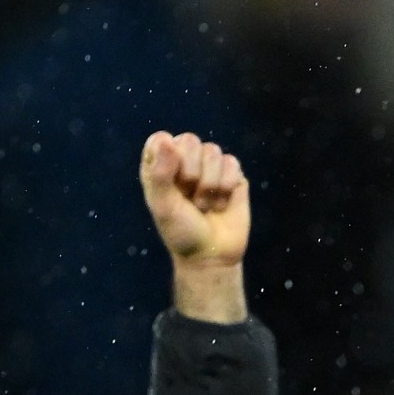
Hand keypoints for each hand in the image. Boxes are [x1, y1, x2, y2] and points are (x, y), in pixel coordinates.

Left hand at [139, 130, 248, 321]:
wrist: (212, 255)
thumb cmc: (181, 231)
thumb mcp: (162, 205)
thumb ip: (161, 173)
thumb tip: (169, 139)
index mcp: (160, 166)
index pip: (160, 139)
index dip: (167, 157)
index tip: (170, 183)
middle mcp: (184, 161)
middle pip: (189, 140)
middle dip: (191, 172)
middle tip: (188, 197)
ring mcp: (210, 166)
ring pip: (213, 151)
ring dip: (209, 184)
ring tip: (205, 205)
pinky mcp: (233, 174)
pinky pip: (232, 163)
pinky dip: (226, 186)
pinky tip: (222, 203)